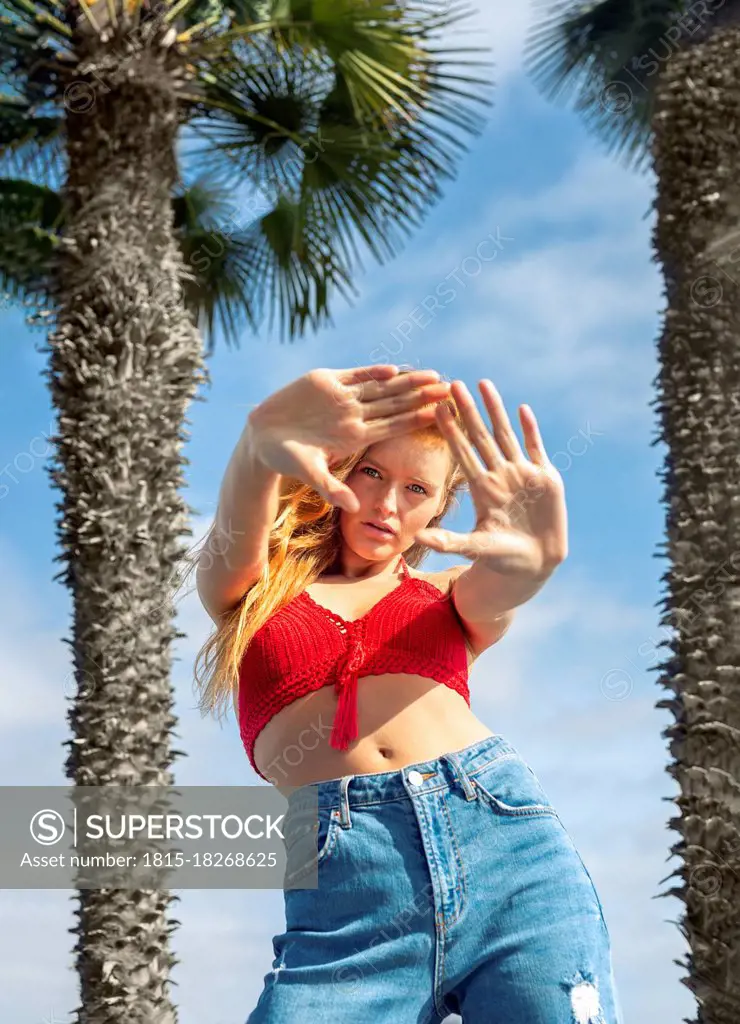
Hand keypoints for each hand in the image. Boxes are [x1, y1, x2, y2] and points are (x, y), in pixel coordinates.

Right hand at [248, 365, 451, 512]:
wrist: (262, 437)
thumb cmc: (286, 459)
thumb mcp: (310, 474)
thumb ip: (332, 488)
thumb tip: (354, 508)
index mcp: (356, 436)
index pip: (394, 426)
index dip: (417, 419)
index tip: (441, 415)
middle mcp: (354, 415)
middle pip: (395, 404)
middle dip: (422, 396)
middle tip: (451, 389)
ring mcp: (342, 397)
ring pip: (381, 387)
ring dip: (406, 381)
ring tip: (433, 375)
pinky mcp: (326, 381)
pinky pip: (355, 375)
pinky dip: (372, 372)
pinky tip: (393, 369)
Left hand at [414, 380, 567, 577]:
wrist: (533, 563)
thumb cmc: (500, 558)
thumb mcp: (473, 548)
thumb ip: (448, 542)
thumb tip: (417, 538)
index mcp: (481, 488)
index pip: (462, 452)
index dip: (450, 430)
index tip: (436, 408)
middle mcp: (499, 475)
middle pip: (480, 436)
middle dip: (468, 410)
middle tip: (453, 383)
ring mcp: (522, 474)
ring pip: (506, 434)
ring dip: (495, 410)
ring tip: (483, 384)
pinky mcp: (545, 478)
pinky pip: (535, 448)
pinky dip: (529, 429)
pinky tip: (521, 409)